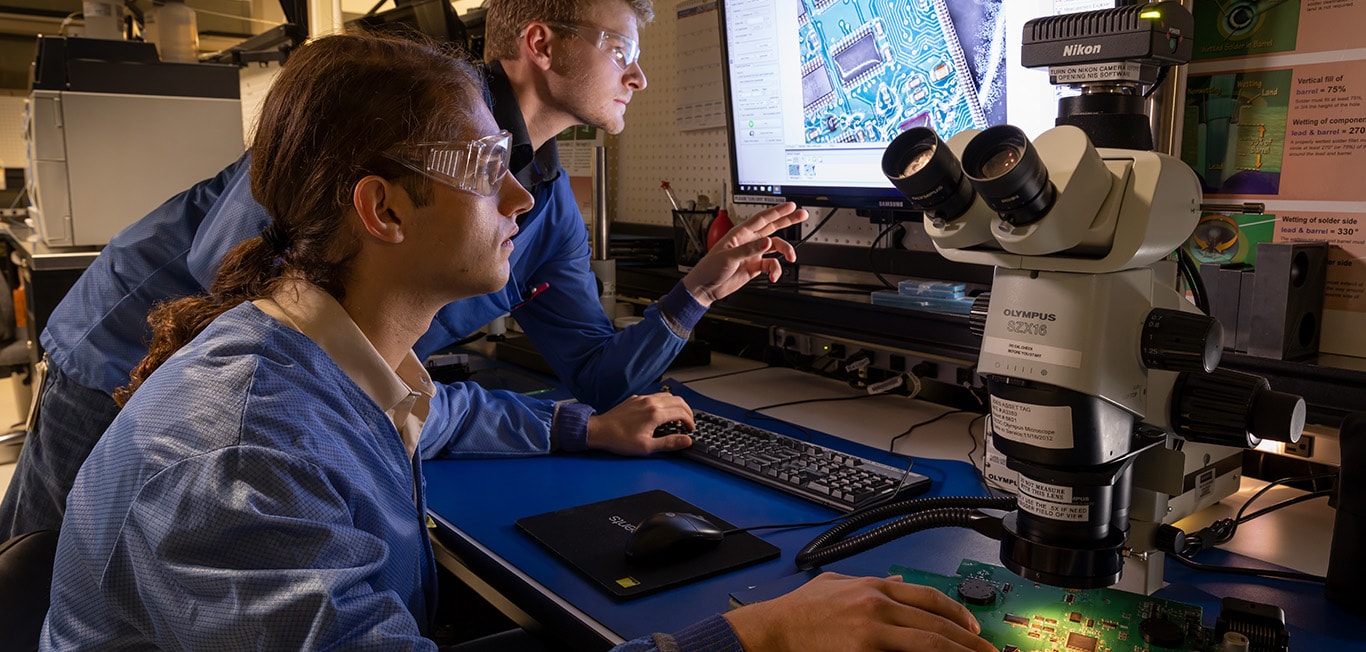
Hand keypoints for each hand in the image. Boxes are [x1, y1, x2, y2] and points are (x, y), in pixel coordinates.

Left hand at [585, 393, 694, 455]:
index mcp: (655, 413)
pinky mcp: (635, 399)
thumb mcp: (647, 446)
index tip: (690, 429)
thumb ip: (669, 443)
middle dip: (687, 411)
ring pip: (668, 396)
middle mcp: (651, 402)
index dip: (690, 421)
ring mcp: (642, 399)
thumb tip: (686, 441)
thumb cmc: (619, 439)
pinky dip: (665, 403)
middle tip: (688, 423)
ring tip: (676, 419)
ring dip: (676, 405)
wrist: (599, 431)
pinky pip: (656, 396)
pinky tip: (660, 414)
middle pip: (678, 401)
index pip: (682, 412)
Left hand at [682, 202, 808, 306]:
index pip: (762, 218)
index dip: (777, 211)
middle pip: (773, 227)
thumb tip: (767, 242)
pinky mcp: (755, 266)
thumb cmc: (709, 268)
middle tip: (803, 214)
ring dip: (786, 251)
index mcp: (740, 233)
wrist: (705, 287)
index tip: (791, 206)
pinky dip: (775, 270)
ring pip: (776, 247)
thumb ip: (749, 249)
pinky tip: (774, 276)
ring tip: (791, 257)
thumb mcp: (728, 257)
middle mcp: (749, 241)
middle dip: (788, 220)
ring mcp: (753, 253)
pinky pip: (771, 265)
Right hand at [723, 573, 996, 651]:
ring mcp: (872, 631)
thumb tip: (896, 581)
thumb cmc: (796, 614)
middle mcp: (877, 606)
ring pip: (930, 644)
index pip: (928, 597)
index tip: (973, 628)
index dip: (957, 613)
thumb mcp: (834, 584)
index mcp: (873, 587)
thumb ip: (867, 583)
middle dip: (968, 640)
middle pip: (937, 623)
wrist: (770, 631)